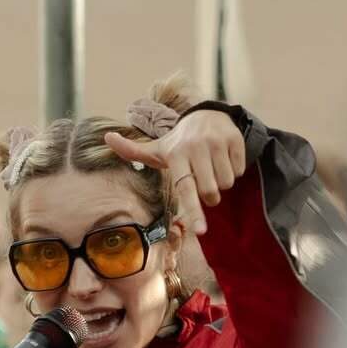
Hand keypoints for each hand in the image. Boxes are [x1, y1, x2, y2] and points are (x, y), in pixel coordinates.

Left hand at [105, 109, 245, 234]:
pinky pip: (240, 171)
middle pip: (210, 192)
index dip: (194, 212)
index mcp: (176, 154)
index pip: (186, 189)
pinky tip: (223, 158)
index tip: (201, 232)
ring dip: (221, 182)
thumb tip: (107, 138)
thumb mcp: (156, 148)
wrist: (206, 115)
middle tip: (202, 183)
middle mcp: (197, 147)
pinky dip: (234, 170)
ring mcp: (217, 142)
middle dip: (210, 197)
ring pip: (227, 183)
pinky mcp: (236, 139)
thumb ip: (131, 151)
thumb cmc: (177, 142)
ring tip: (211, 167)